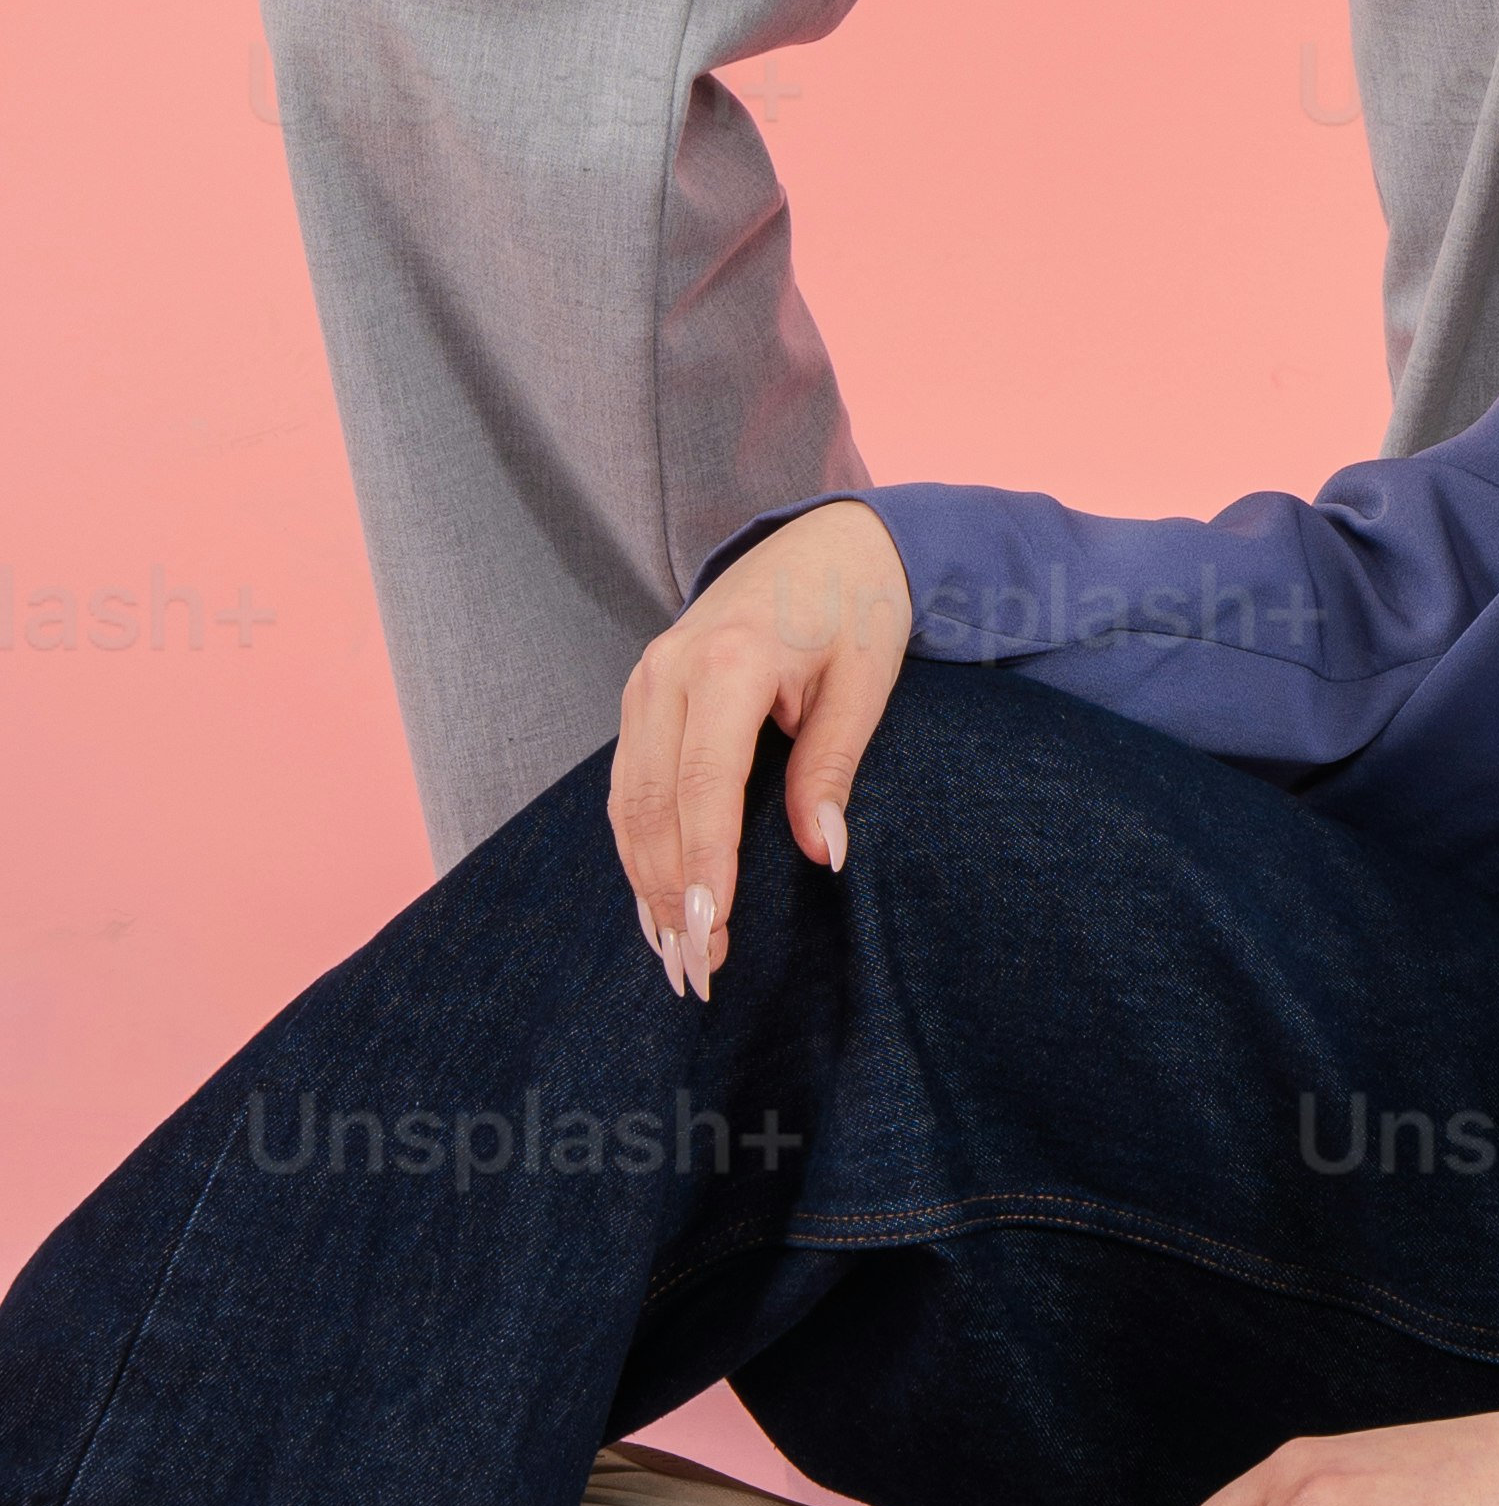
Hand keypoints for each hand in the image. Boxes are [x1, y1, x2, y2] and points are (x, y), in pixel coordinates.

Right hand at [608, 501, 911, 991]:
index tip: (710, 928)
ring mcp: (646, 680)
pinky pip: (628, 782)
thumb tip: (822, 856)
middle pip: (651, 802)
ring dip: (645, 879)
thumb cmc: (857, 607)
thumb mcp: (864, 681)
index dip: (703, 862)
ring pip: (628, 799)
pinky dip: (637, 844)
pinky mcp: (643, 693)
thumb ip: (833, 767)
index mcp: (729, 660)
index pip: (703, 783)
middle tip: (696, 967)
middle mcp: (669, 670)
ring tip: (675, 952)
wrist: (827, 538)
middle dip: (668, 891)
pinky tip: (655, 899)